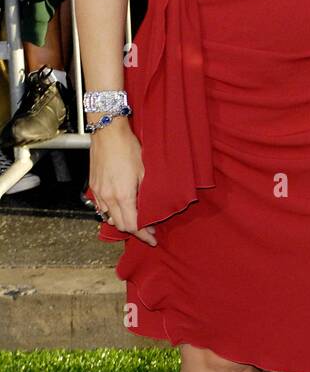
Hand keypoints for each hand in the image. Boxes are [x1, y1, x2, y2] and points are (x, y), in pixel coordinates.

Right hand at [88, 122, 156, 244]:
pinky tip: (121, 208)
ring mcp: (99, 193)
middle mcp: (108, 198)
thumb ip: (145, 193)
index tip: (152, 238)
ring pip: (110, 217)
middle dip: (135, 231)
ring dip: (123, 221)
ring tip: (136, 219)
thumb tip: (149, 208)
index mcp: (123, 195)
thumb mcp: (144, 171)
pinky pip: (102, 208)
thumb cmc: (128, 148)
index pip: (132, 225)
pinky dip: (112, 212)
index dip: (143, 235)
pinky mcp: (94, 187)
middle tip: (148, 229)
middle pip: (120, 225)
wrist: (108, 133)